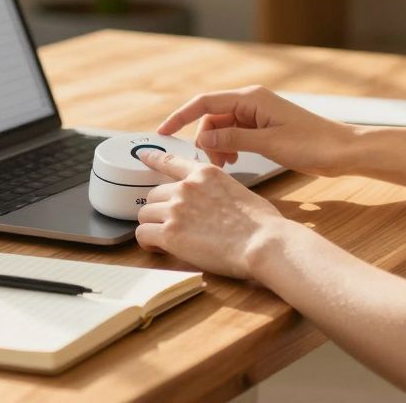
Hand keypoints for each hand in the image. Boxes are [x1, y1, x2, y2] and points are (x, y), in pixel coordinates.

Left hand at [135, 149, 288, 278]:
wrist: (262, 242)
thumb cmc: (261, 224)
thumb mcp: (238, 191)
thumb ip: (217, 191)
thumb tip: (215, 204)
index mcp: (205, 173)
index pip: (170, 162)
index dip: (153, 159)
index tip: (143, 157)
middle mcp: (186, 187)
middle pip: (153, 194)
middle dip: (160, 210)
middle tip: (173, 226)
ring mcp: (176, 208)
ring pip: (144, 214)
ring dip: (153, 226)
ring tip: (167, 240)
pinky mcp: (170, 233)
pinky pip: (142, 234)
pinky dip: (148, 243)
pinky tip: (160, 248)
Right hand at [156, 85, 355, 176]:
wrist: (341, 151)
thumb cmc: (312, 144)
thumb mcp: (268, 143)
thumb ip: (232, 139)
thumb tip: (202, 138)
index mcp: (251, 99)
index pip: (205, 103)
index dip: (180, 116)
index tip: (163, 132)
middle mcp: (251, 102)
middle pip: (211, 117)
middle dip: (204, 139)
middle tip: (212, 164)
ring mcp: (257, 114)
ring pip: (222, 128)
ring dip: (217, 146)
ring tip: (226, 165)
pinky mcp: (263, 127)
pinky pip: (235, 134)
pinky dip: (229, 147)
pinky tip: (234, 161)